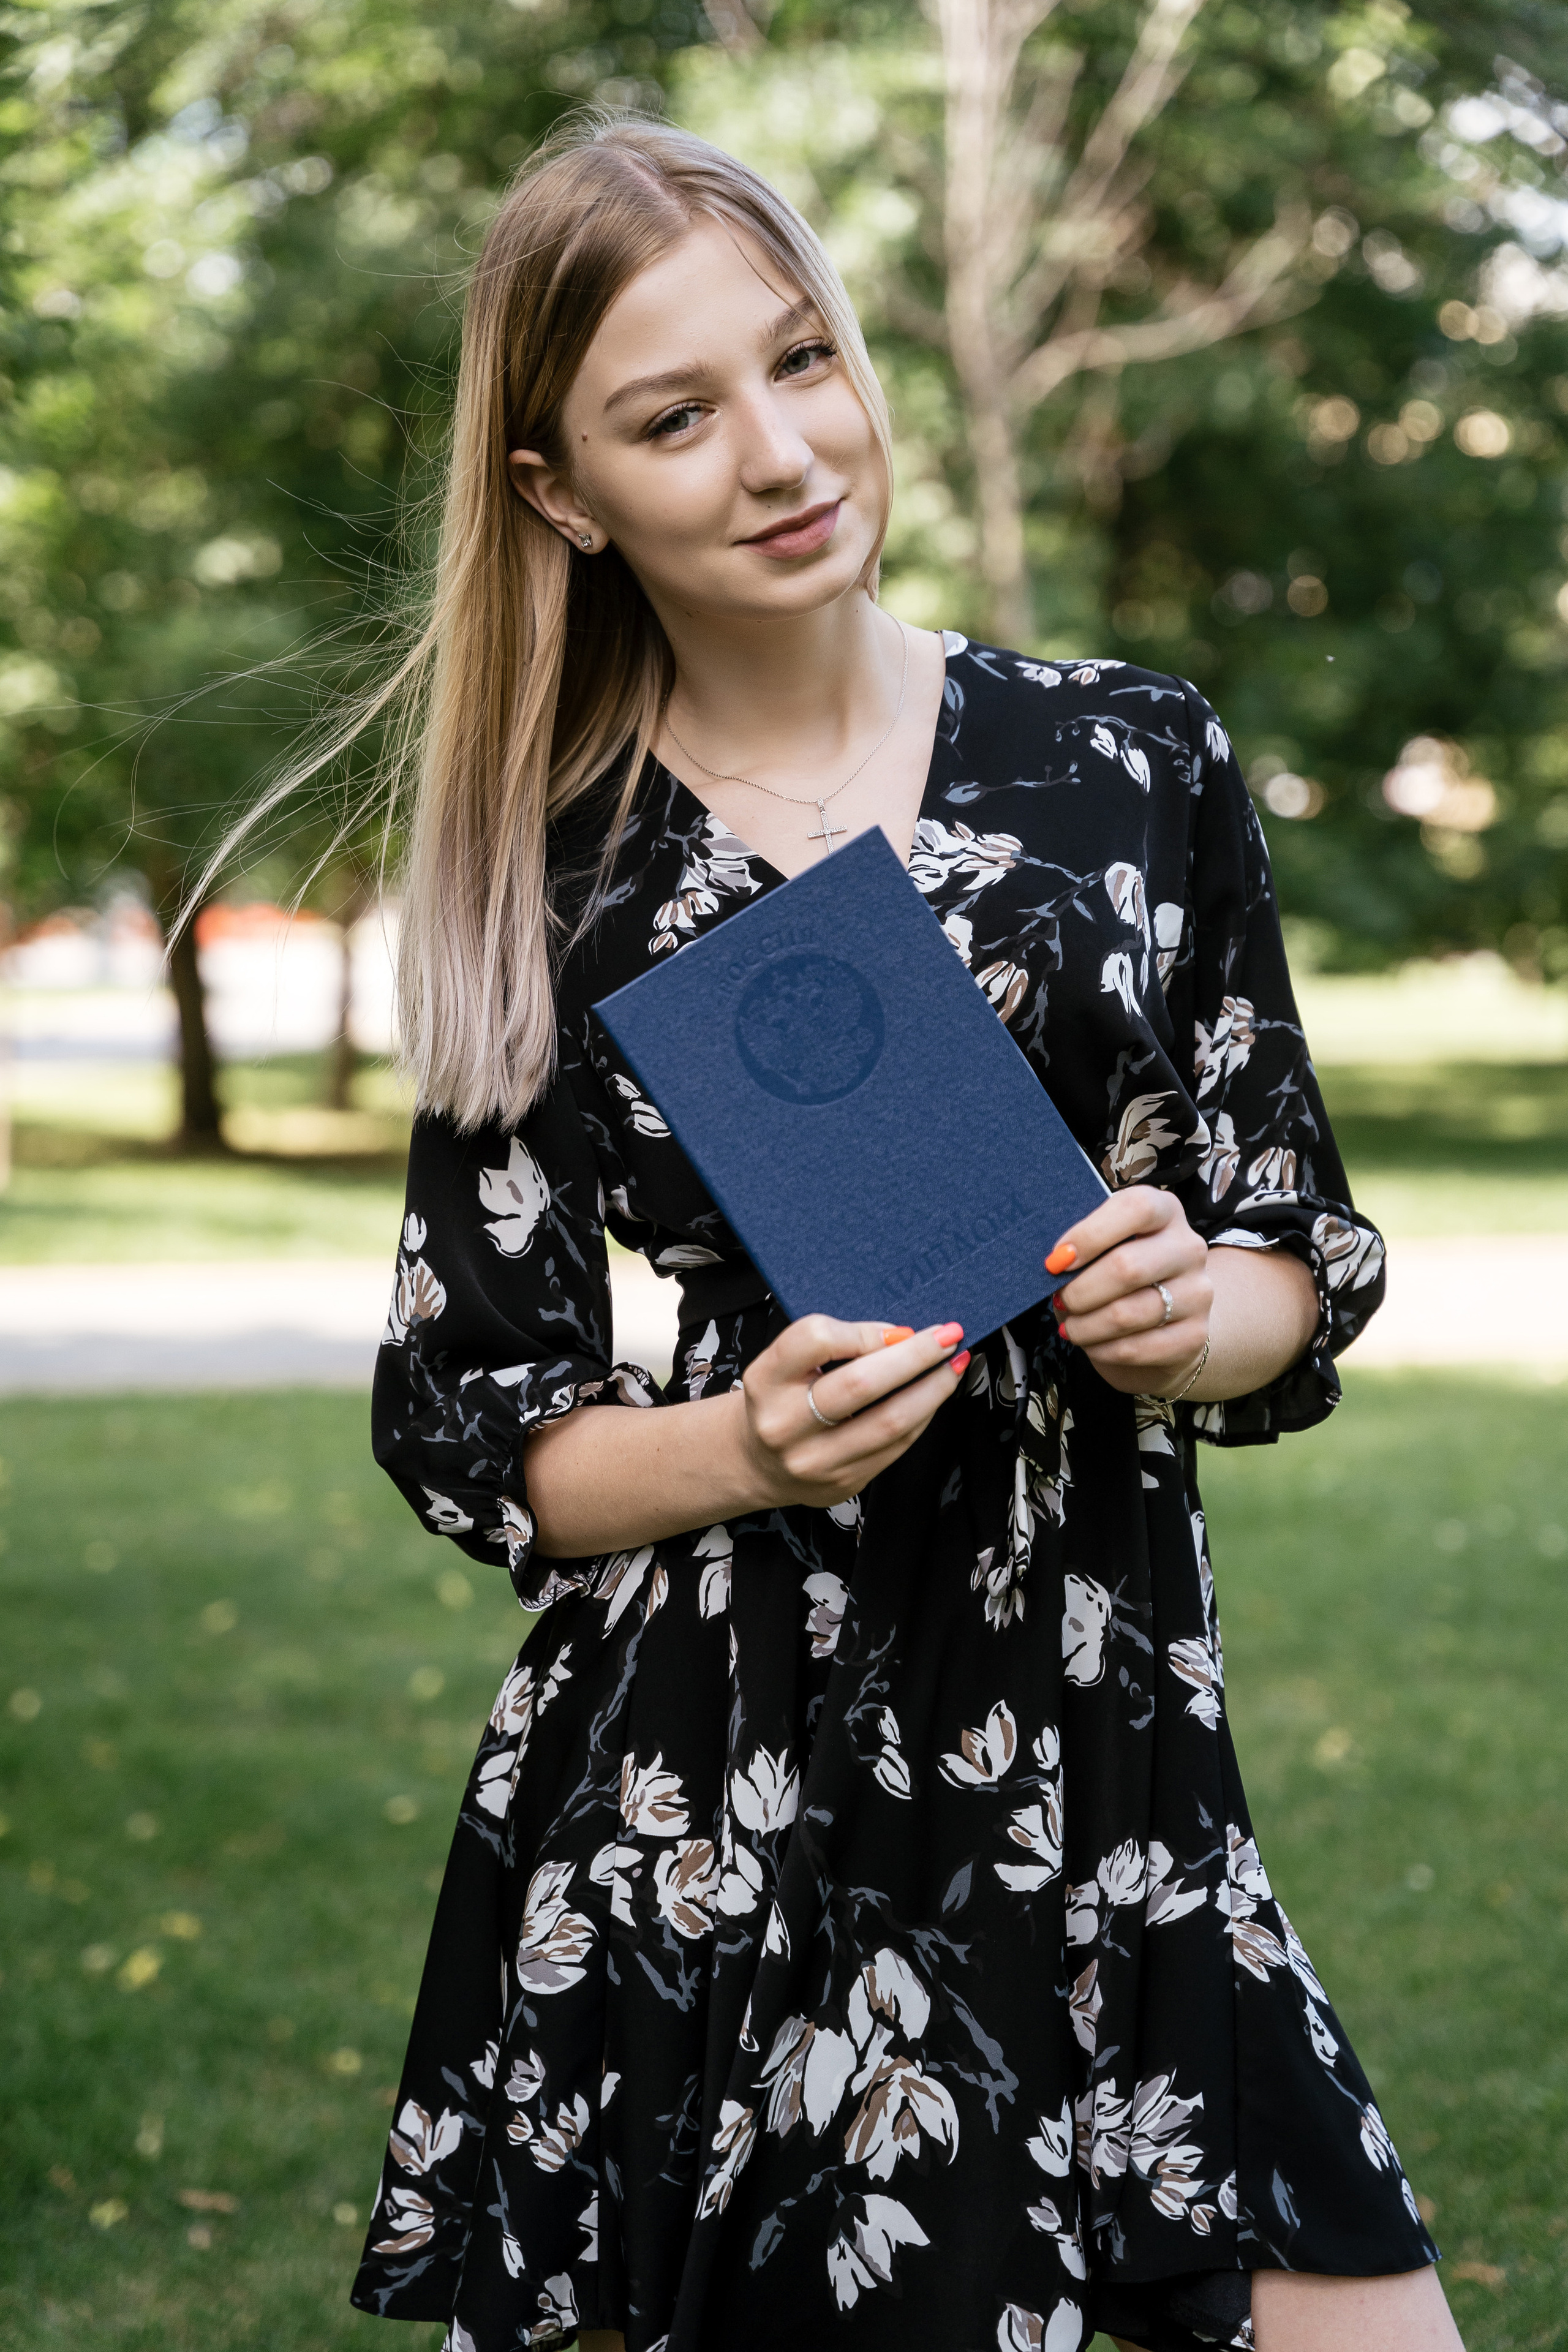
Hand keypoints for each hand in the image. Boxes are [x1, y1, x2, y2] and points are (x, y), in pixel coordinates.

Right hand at [736, 1315, 969, 1509]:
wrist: (757, 1462)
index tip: (896, 1329)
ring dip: (932, 1389)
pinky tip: (932, 1397)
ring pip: (890, 1421)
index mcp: (766, 1382)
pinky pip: (897, 1447)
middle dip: (915, 1356)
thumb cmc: (779, 1401)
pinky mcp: (843, 1483)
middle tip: (947, 1336)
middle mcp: (786, 1425)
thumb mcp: (786, 1363)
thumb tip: (900, 1337)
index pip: (814, 1340)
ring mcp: (815, 1461)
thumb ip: (834, 1344)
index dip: (863, 1331)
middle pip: (861, 1384)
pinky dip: (922, 1416)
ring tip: (952, 1365)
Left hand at [1046, 1186, 1209, 1398]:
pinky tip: (1092, 1344)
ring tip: (1072, 1326)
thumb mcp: (1103, 1248)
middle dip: (1080, 1290)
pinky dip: (1102, 1350)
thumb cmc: (1118, 1276)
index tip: (1058, 1259)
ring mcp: (1197, 1293)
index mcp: (1165, 1211)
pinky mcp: (1194, 1336)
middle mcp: (1189, 1248)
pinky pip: (1135, 1348)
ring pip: (1128, 1313)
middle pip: (1128, 1267)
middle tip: (1061, 1299)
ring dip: (1086, 1325)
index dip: (1091, 1234)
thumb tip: (1054, 1264)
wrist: (1164, 1323)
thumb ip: (1083, 1246)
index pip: (1136, 1209)